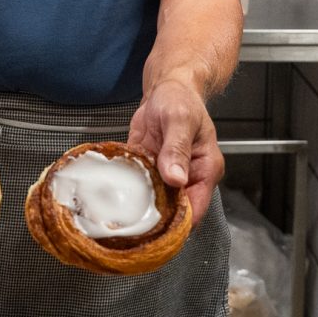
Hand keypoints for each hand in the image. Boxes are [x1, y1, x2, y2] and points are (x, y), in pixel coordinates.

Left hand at [127, 77, 222, 220]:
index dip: (177, 223)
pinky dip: (126, 190)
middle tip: (129, 221)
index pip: (195, 210)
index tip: (155, 228)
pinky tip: (112, 191)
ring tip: (117, 208)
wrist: (166, 88)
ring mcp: (167, 177)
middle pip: (172, 213)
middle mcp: (188, 178)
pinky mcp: (149, 171)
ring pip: (152, 203)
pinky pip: (138, 187)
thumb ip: (177, 149)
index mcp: (205, 171)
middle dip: (153, 218)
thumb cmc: (181, 99)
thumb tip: (176, 179)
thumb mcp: (180, 119)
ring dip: (136, 206)